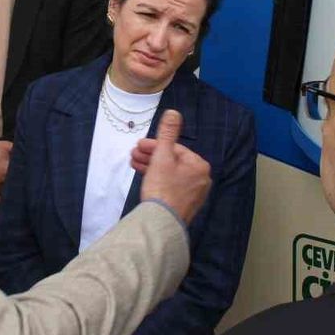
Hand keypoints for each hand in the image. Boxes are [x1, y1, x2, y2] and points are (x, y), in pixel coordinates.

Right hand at [138, 110, 210, 224]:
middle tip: (133, 154)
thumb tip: (173, 112)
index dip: (154, 146)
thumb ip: (167, 133)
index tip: (138, 146)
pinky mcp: (184, 205)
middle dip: (151, 156)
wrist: (160, 222)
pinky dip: (157, 181)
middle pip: (172, 161)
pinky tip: (144, 179)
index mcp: (199, 166)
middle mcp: (201, 179)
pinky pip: (170, 186)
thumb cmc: (163, 188)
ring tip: (134, 165)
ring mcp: (193, 194)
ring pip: (170, 174)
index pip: (175, 149)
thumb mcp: (162, 156)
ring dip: (151, 168)